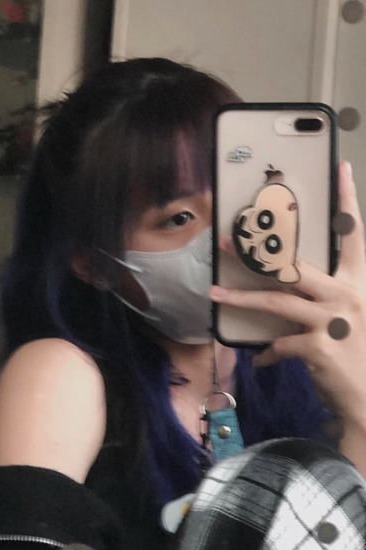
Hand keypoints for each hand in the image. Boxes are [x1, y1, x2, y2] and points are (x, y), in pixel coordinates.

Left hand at [210, 162, 365, 427]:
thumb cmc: (362, 356)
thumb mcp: (353, 318)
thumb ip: (327, 298)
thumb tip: (292, 289)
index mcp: (359, 284)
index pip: (354, 235)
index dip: (347, 202)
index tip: (340, 170)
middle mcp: (348, 296)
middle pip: (295, 265)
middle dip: (257, 252)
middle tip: (226, 241)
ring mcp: (333, 321)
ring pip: (276, 301)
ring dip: (241, 298)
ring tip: (216, 294)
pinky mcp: (318, 348)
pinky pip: (278, 344)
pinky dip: (267, 354)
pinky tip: (261, 362)